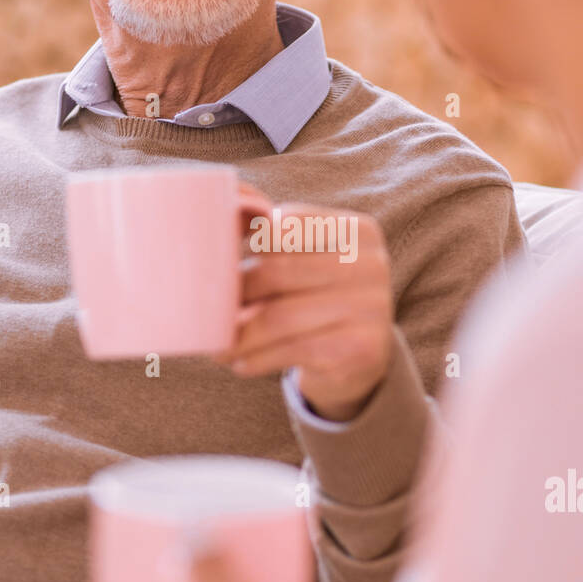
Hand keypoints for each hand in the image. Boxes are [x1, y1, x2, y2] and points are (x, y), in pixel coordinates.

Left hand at [218, 184, 393, 421]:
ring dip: (239, 334)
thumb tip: (220, 217)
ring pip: (280, 316)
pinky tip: (241, 364)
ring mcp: (373, 308)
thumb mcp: (307, 259)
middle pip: (278, 270)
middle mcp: (373, 264)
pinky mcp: (362, 349)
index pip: (285, 226)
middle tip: (209, 312)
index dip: (243, 246)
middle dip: (237, 294)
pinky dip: (257, 358)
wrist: (361, 355)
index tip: (215, 266)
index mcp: (358, 231)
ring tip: (217, 346)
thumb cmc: (319, 297)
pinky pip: (293, 350)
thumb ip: (273, 236)